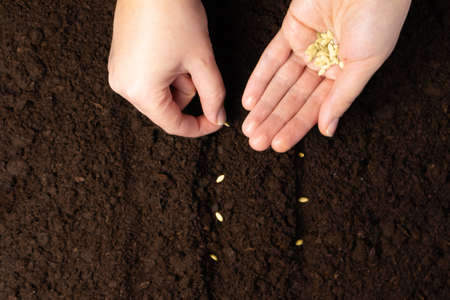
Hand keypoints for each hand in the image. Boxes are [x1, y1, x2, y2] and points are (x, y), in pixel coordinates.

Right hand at [108, 0, 225, 136]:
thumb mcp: (202, 60)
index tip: (217, 121)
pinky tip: (171, 48)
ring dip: (178, 80)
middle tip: (196, 64)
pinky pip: (149, 79)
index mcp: (141, 91)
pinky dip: (166, 71)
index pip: (174, 124)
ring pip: (160, 93)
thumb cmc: (176, 15)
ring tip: (182, 51)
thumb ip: (213, 95)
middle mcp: (123, 86)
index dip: (200, 127)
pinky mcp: (120, 60)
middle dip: (188, 91)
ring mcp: (118, 72)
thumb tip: (217, 117)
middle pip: (167, 108)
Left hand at [241, 0, 410, 151]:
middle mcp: (324, 63)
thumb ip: (342, 96)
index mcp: (345, 74)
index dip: (296, 126)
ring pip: (280, 82)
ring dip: (264, 105)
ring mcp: (306, 47)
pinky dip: (259, 78)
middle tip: (258, 142)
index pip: (315, 107)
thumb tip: (327, 128)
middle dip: (275, 120)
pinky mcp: (291, 30)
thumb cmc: (379, 18)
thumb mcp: (366, 63)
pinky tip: (250, 100)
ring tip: (250, 128)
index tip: (279, 145)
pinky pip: (271, 58)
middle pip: (294, 98)